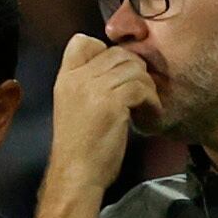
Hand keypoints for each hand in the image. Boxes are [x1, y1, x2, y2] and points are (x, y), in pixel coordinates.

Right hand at [49, 35, 160, 194]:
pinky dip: (152, 101)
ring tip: (147, 105)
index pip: (82, 41)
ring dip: (147, 86)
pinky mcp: (111, 103)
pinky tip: (150, 115)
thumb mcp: (74, 109)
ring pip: (133, 68)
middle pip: (117, 53)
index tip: (117, 73)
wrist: (76, 176)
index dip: (105, 50)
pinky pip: (141, 88)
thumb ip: (87, 86)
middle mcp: (77, 78)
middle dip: (135, 70)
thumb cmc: (79, 151)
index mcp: (65, 78)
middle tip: (141, 91)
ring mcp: (94, 89)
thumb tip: (118, 71)